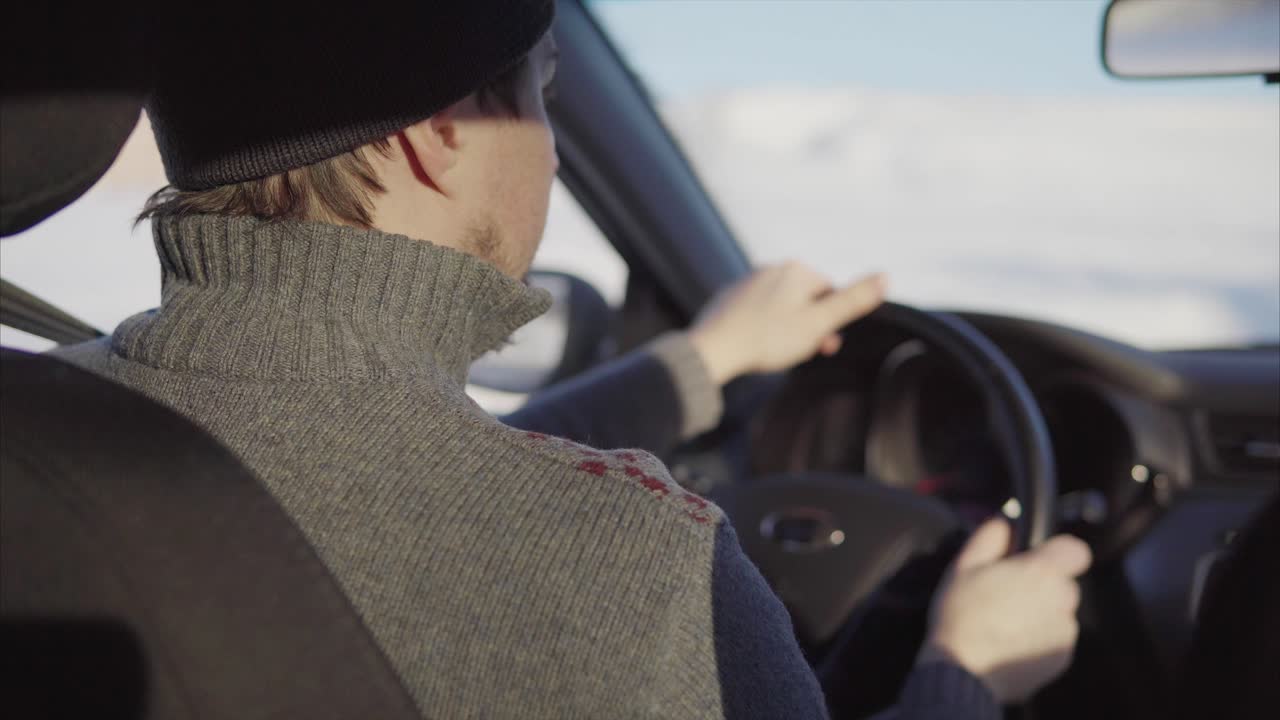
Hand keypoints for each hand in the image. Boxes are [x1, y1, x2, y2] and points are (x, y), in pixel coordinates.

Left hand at [686, 263, 886, 385]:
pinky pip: (757, 313)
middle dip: (808, 327)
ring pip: (781, 307)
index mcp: (796, 270)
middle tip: (802, 353)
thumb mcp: (818, 323)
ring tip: (777, 353)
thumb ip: (852, 301)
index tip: (822, 345)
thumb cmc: (768, 338)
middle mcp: (771, 268)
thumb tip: (886, 275)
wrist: (713, 349)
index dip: (830, 322)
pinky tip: (756, 347)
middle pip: (804, 300)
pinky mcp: (729, 298)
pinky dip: (762, 328)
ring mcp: (747, 282)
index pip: (829, 293)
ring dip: (787, 329)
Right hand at [918, 518, 1092, 703]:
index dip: (1058, 552)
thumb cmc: (961, 615)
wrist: (963, 671)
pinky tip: (1011, 643)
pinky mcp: (1062, 658)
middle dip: (1043, 586)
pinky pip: (1056, 640)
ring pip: (1060, 612)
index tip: (1037, 561)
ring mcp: (1064, 632)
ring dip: (1041, 613)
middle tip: (1008, 594)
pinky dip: (1040, 639)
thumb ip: (990, 535)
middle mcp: (1062, 600)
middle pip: (1064, 584)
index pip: (1076, 550)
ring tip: (1006, 623)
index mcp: (1041, 572)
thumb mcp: (963, 566)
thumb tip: (1006, 520)